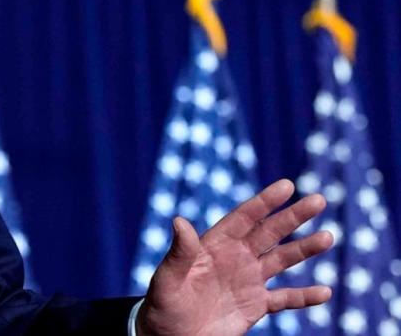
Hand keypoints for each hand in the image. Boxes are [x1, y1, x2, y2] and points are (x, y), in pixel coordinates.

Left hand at [137, 178, 334, 335]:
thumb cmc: (162, 305)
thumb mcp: (167, 279)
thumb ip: (179, 253)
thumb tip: (179, 221)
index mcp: (214, 245)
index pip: (243, 218)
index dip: (264, 202)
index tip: (287, 185)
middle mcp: (235, 258)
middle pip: (269, 232)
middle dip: (293, 217)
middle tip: (318, 200)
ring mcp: (247, 280)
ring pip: (282, 260)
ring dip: (305, 249)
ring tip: (328, 237)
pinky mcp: (255, 306)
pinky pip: (285, 299)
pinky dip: (304, 296)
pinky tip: (324, 292)